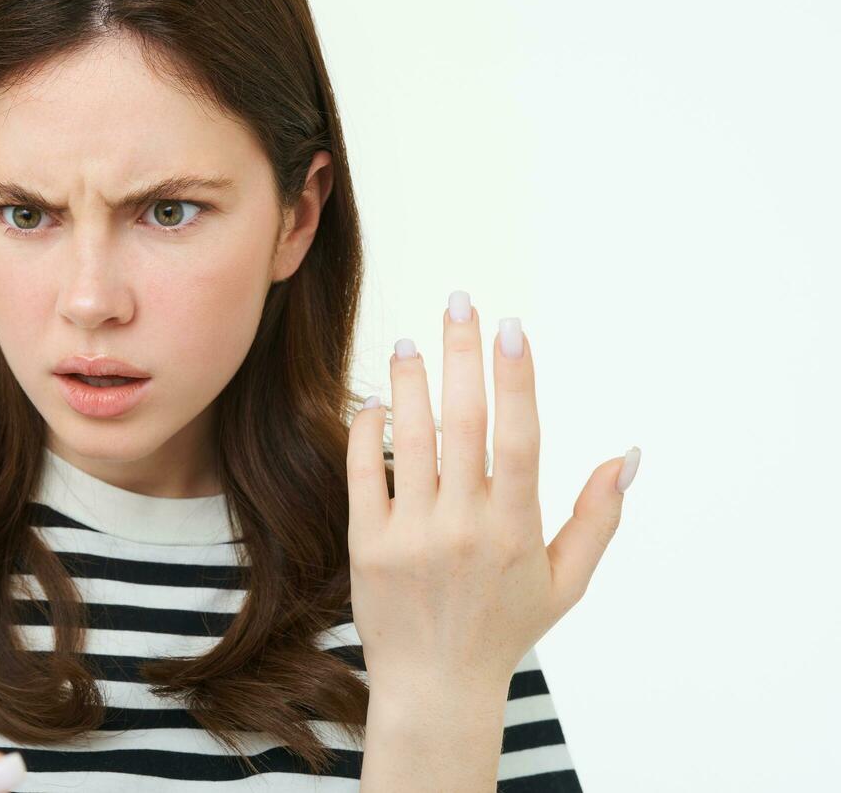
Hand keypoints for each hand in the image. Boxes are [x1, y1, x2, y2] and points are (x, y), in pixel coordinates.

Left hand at [344, 292, 639, 694]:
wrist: (436, 687)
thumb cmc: (505, 627)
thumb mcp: (566, 582)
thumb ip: (598, 517)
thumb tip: (626, 453)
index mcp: (518, 530)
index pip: (519, 438)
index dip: (516, 378)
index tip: (512, 327)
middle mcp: (466, 527)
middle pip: (464, 422)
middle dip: (462, 354)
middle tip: (458, 302)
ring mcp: (413, 536)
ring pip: (410, 439)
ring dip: (409, 383)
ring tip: (409, 340)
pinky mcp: (368, 546)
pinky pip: (363, 473)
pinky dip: (366, 431)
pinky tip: (375, 402)